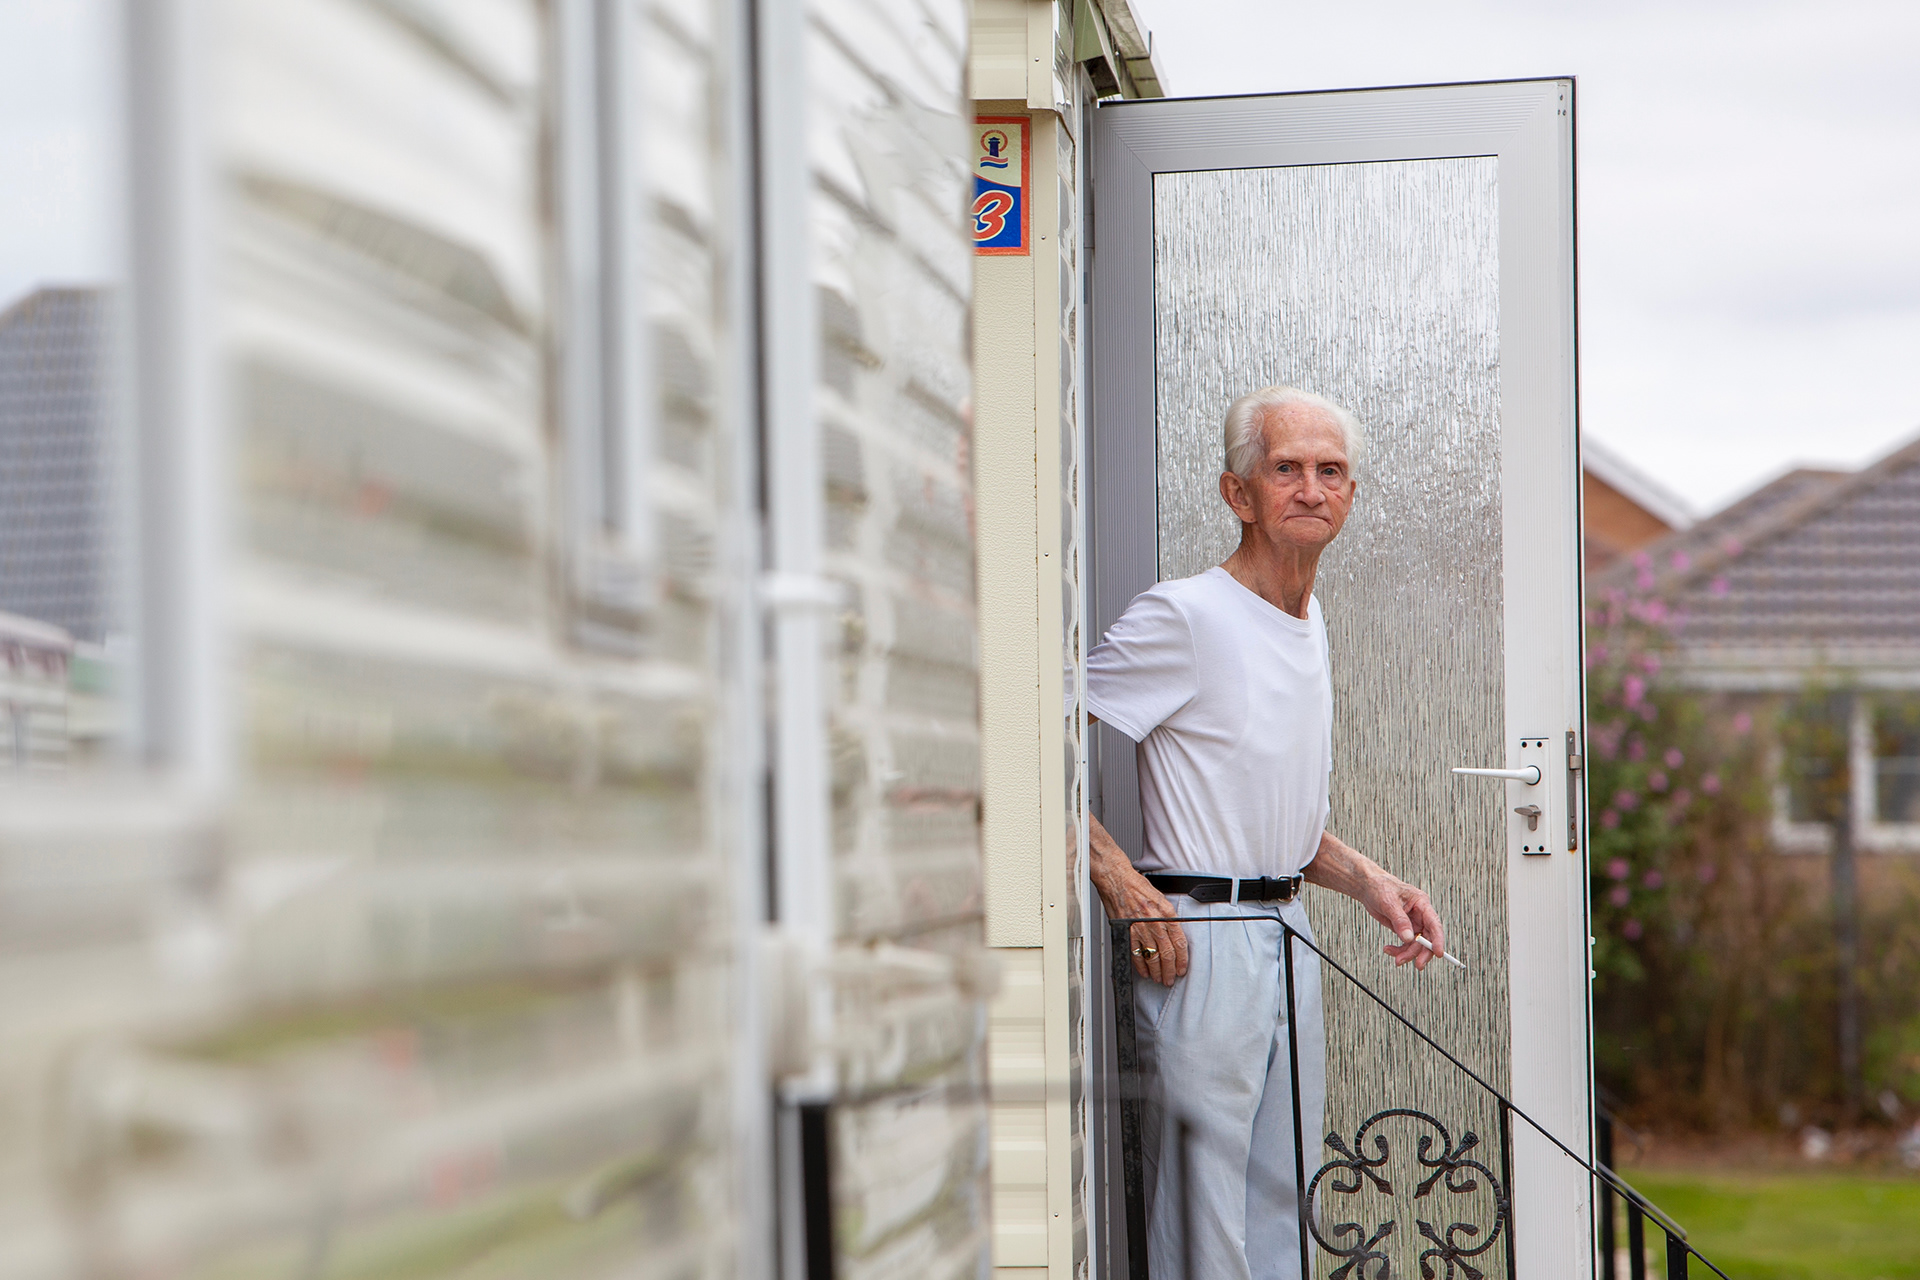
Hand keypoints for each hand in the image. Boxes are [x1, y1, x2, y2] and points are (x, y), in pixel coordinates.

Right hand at [1089, 815, 1189, 985]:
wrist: (1116, 878)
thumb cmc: (1136, 885)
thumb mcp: (1160, 898)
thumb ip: (1167, 917)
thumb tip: (1173, 936)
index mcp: (1166, 912)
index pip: (1179, 942)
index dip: (1182, 959)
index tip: (1182, 968)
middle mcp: (1154, 920)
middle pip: (1167, 953)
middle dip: (1170, 970)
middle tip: (1171, 978)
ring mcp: (1140, 927)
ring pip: (1152, 956)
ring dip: (1157, 971)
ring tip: (1160, 978)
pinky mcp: (1126, 930)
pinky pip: (1135, 953)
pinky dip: (1141, 966)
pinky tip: (1144, 971)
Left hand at [1302, 831, 1447, 971]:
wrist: (1368, 887)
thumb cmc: (1380, 887)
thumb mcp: (1388, 902)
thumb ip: (1399, 920)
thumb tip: (1408, 938)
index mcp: (1421, 904)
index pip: (1434, 924)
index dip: (1438, 939)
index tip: (1438, 953)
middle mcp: (1420, 915)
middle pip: (1427, 938)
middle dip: (1422, 952)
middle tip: (1416, 965)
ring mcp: (1413, 923)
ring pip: (1416, 944)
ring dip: (1407, 954)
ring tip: (1395, 958)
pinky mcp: (1404, 928)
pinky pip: (1406, 944)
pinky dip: (1399, 950)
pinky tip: (1388, 950)